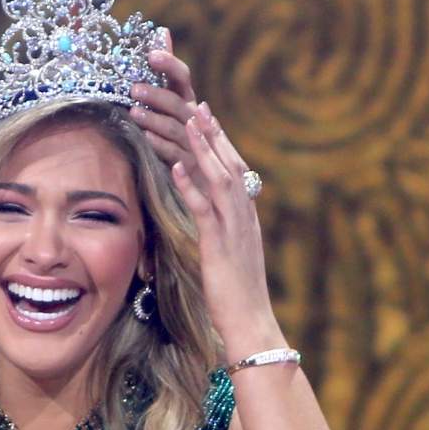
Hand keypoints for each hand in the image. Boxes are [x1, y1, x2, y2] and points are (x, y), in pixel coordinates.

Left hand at [128, 30, 204, 190]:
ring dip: (154, 119)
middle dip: (156, 95)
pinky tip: (145, 137)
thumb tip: (162, 32)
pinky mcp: (186, 164)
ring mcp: (192, 142)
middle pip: (176, 103)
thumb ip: (167, 71)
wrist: (199, 175)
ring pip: (173, 128)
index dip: (169, 64)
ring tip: (133, 112)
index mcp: (188, 100)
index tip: (151, 54)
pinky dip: (158, 144)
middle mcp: (193, 119)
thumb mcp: (173, 102)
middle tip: (134, 89)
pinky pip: (172, 153)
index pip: (182, 77)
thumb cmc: (180, 132)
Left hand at [170, 103, 284, 358]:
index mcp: (246, 219)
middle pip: (230, 166)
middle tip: (198, 105)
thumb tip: (211, 226)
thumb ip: (222, 236)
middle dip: (214, 135)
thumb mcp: (229, 259)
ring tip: (189, 121)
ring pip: (221, 178)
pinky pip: (205, 209)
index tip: (208, 118)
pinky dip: (191, 184)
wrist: (251, 324)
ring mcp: (235, 229)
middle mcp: (244, 218)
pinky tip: (177, 166)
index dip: (221, 144)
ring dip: (204, 148)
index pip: (235, 172)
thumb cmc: (236, 298)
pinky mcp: (220, 245)